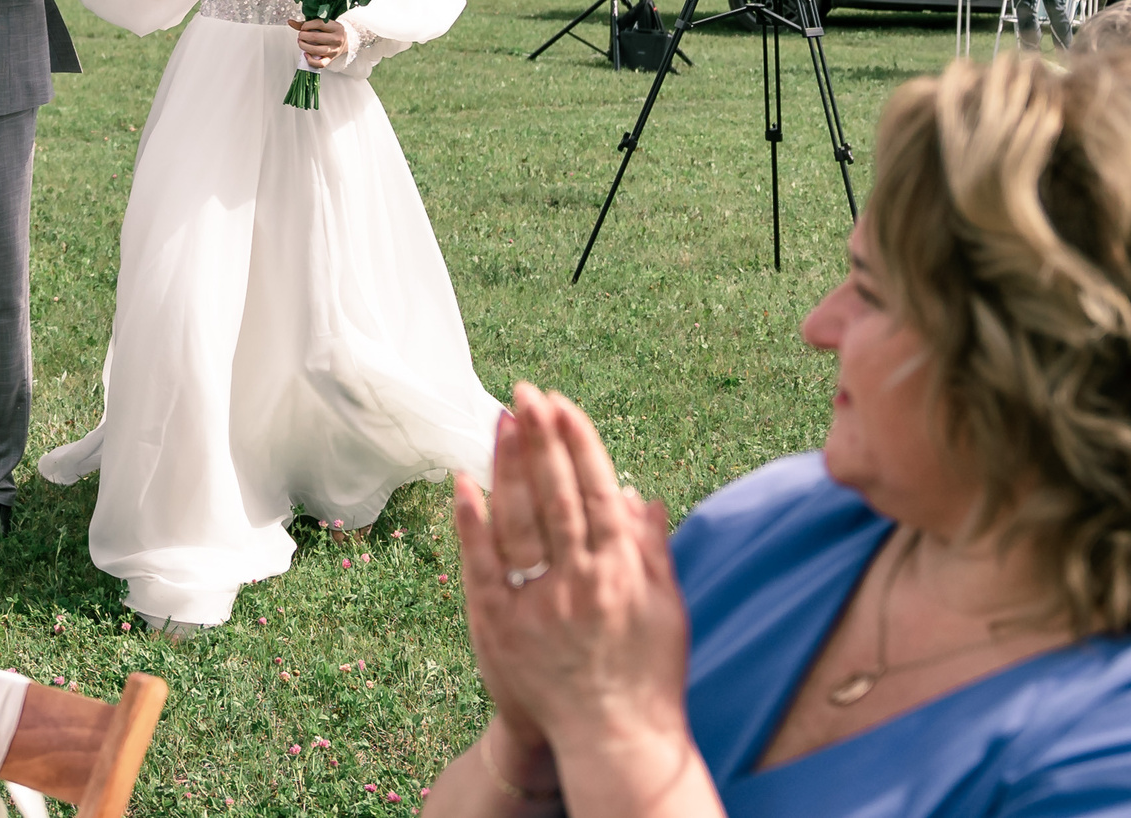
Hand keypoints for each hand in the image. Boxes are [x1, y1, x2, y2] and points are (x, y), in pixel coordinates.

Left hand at [294, 17, 347, 66]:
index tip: (303, 27)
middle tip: (300, 35)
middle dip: (303, 36)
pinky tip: (306, 54)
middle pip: (316, 37)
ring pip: (316, 50)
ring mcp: (334, 50)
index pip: (319, 24)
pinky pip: (320, 64)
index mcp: (336, 27)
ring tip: (301, 43)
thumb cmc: (331, 31)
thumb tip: (290, 22)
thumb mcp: (323, 24)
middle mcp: (337, 39)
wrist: (345, 42)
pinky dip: (310, 60)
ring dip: (304, 46)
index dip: (307, 25)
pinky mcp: (330, 59)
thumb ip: (307, 23)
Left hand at [452, 386, 692, 755]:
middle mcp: (580, 580)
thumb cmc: (647, 672)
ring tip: (500, 419)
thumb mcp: (667, 609)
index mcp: (622, 571)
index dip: (577, 442)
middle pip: (556, 494)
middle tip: (524, 391)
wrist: (614, 740)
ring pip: (519, 520)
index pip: (597, 490)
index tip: (561, 402)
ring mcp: (537, 602)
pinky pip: (481, 563)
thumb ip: (652, 549)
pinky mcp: (500, 624)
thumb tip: (638, 492)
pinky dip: (471, 520)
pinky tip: (463, 481)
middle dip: (540, 437)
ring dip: (508, 465)